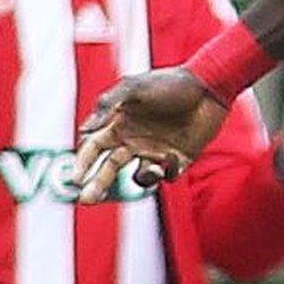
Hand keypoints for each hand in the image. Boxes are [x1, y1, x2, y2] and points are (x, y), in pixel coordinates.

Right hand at [72, 68, 227, 202]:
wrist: (209, 86)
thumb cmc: (170, 83)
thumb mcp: (134, 87)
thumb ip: (108, 105)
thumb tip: (84, 130)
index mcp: (120, 124)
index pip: (93, 148)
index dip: (82, 163)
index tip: (75, 179)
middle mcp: (135, 141)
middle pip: (108, 169)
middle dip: (96, 185)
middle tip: (85, 200)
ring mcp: (156, 151)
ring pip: (139, 178)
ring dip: (141, 180)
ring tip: (149, 170)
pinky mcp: (178, 159)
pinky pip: (167, 176)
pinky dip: (168, 171)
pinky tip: (172, 156)